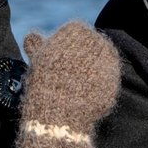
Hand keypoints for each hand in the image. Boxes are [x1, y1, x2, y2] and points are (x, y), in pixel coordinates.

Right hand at [15, 20, 119, 147]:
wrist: (58, 116)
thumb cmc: (43, 85)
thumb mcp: (37, 61)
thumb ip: (38, 45)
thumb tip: (33, 36)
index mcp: (75, 31)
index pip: (77, 30)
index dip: (68, 44)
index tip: (62, 57)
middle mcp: (95, 42)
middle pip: (94, 42)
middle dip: (85, 55)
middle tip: (73, 72)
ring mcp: (107, 61)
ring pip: (105, 58)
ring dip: (95, 68)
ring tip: (80, 83)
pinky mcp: (114, 80)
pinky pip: (110, 77)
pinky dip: (101, 84)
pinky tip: (88, 93)